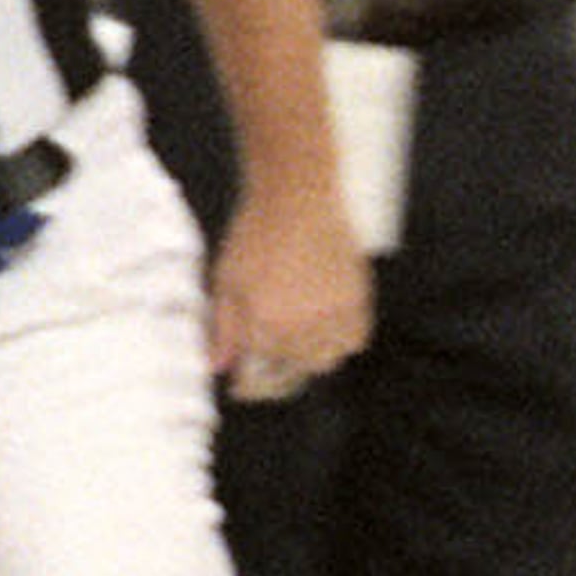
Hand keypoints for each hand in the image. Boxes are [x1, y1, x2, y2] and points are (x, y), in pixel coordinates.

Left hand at [208, 186, 371, 401]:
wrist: (296, 193)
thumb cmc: (256, 232)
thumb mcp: (225, 281)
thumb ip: (223, 329)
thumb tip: (218, 367)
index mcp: (265, 326)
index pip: (260, 377)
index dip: (249, 382)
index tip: (244, 380)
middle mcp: (303, 327)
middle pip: (296, 371)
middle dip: (280, 367)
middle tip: (270, 352)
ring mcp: (334, 313)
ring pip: (329, 358)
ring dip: (312, 355)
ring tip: (298, 336)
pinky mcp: (357, 296)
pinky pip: (356, 337)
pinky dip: (343, 339)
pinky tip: (327, 325)